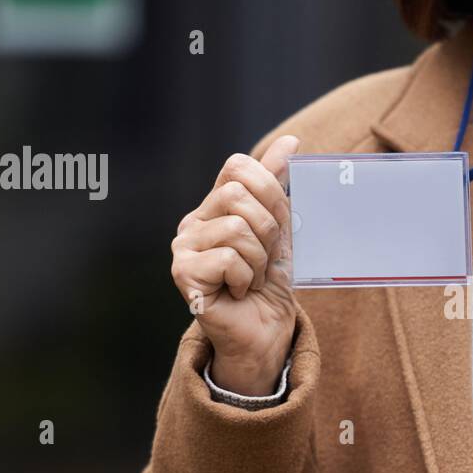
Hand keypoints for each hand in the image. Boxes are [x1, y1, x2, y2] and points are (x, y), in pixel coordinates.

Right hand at [170, 134, 299, 394]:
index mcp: (213, 207)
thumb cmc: (269, 282)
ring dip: (258, 259)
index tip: (277, 223)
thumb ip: (277, 186)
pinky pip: (228, 258)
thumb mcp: (281, 228)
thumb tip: (290, 141)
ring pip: (236, 229)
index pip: (237, 167)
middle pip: (237, 196)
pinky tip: (237, 292)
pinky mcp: (182, 273)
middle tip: (263, 260)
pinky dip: (245, 278)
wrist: (265, 330)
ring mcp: (182, 248)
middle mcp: (192, 222)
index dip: (268, 191)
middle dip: (267, 231)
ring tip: (251, 278)